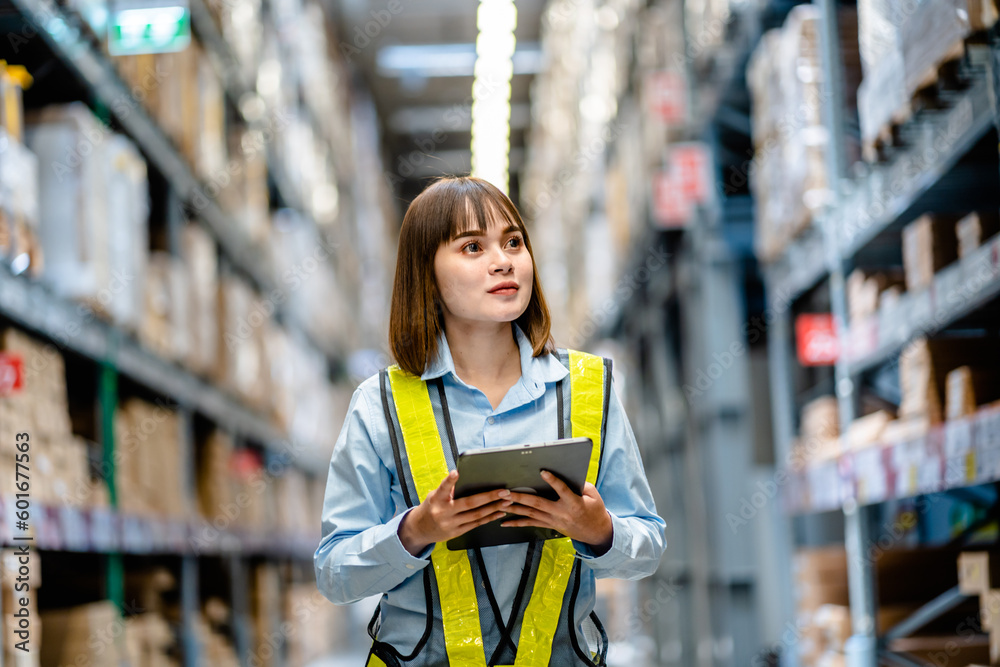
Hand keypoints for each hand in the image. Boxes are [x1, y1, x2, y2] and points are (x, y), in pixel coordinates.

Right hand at [398, 470, 512, 555]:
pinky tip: (499, 512)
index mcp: (436, 499)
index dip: (449, 481)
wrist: (419, 529)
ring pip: (476, 515)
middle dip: (489, 497)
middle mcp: (443, 512)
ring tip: (507, 501)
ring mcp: (450, 524)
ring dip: (494, 508)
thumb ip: (448, 489)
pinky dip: (489, 518)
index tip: (456, 472)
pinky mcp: (456, 533)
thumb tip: (464, 479)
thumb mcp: (434, 495)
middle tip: (504, 491)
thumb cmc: (431, 507)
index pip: (443, 488)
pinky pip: (476, 524)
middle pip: (469, 503)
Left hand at [501, 471, 612, 553]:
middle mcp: (561, 513)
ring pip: (531, 514)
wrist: (595, 533)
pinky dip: (517, 522)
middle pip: (538, 503)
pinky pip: (531, 523)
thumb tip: (567, 472)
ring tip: (500, 503)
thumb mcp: (593, 495)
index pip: (562, 490)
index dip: (553, 481)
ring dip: (514, 508)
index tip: (543, 472)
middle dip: (520, 496)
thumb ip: (580, 484)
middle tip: (506, 492)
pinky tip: (505, 522)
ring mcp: (553, 521)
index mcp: (574, 503)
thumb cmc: (594, 510)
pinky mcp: (549, 525)